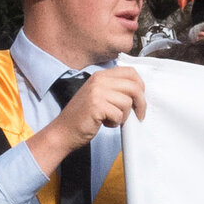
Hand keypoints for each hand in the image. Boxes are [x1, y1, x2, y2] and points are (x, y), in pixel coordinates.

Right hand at [26, 61, 145, 168]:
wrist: (63, 131)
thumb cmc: (83, 116)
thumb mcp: (98, 95)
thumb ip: (114, 89)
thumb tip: (139, 92)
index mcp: (101, 75)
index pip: (131, 72)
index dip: (140, 86)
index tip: (140, 99)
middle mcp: (99, 80)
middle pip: (134, 86)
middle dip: (141, 103)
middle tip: (138, 115)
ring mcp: (97, 92)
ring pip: (127, 102)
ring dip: (124, 116)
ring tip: (112, 119)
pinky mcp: (96, 106)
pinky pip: (119, 114)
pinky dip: (115, 123)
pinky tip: (105, 123)